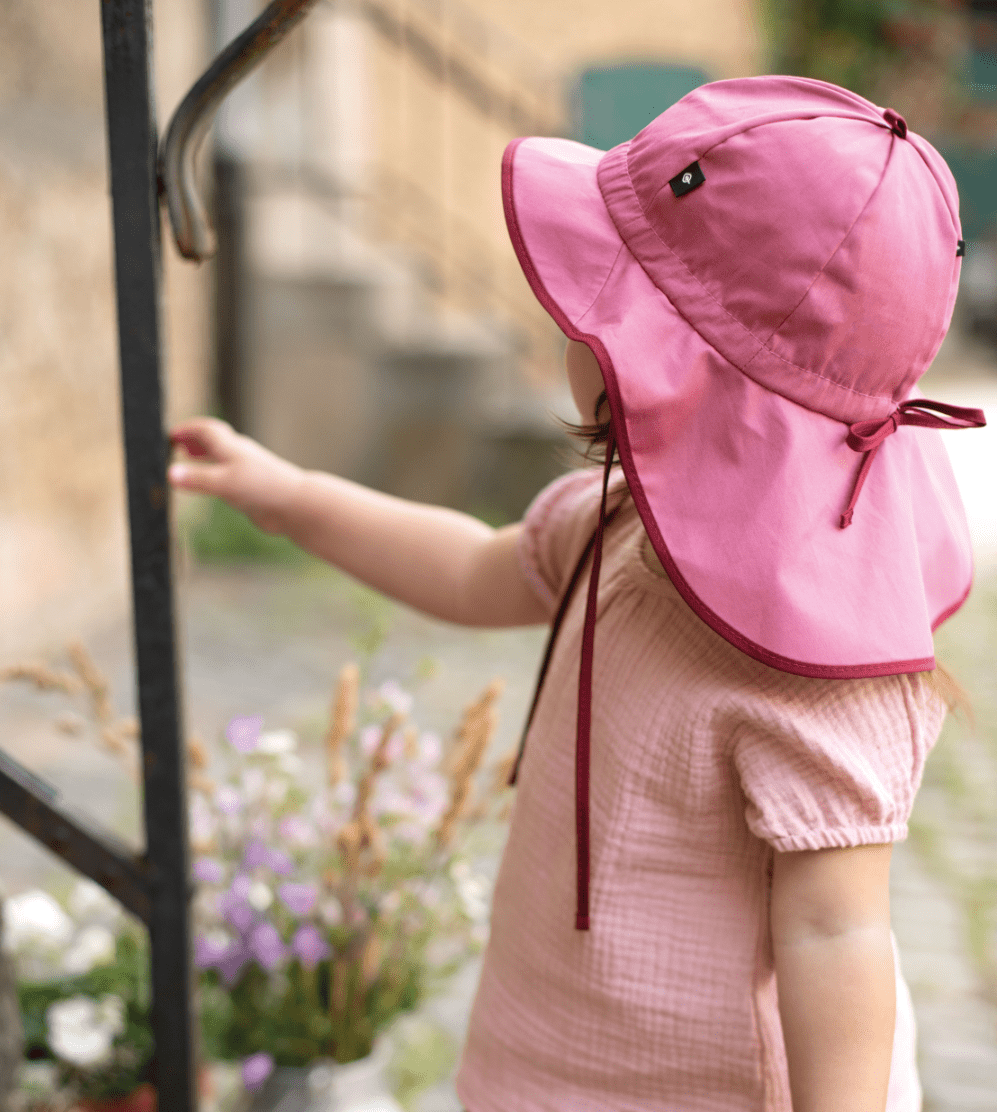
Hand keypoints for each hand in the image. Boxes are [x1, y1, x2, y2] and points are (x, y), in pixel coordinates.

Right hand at [168, 417, 305, 535]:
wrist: (295, 506)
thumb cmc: (264, 489)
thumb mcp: (225, 483)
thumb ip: (197, 479)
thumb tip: (170, 473)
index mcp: (232, 448)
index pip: (206, 430)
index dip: (188, 430)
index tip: (171, 434)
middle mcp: (239, 456)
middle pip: (214, 441)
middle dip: (194, 440)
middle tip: (176, 444)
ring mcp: (246, 472)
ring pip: (221, 458)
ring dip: (203, 456)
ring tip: (187, 459)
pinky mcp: (251, 488)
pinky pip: (228, 477)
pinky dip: (214, 475)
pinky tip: (210, 485)